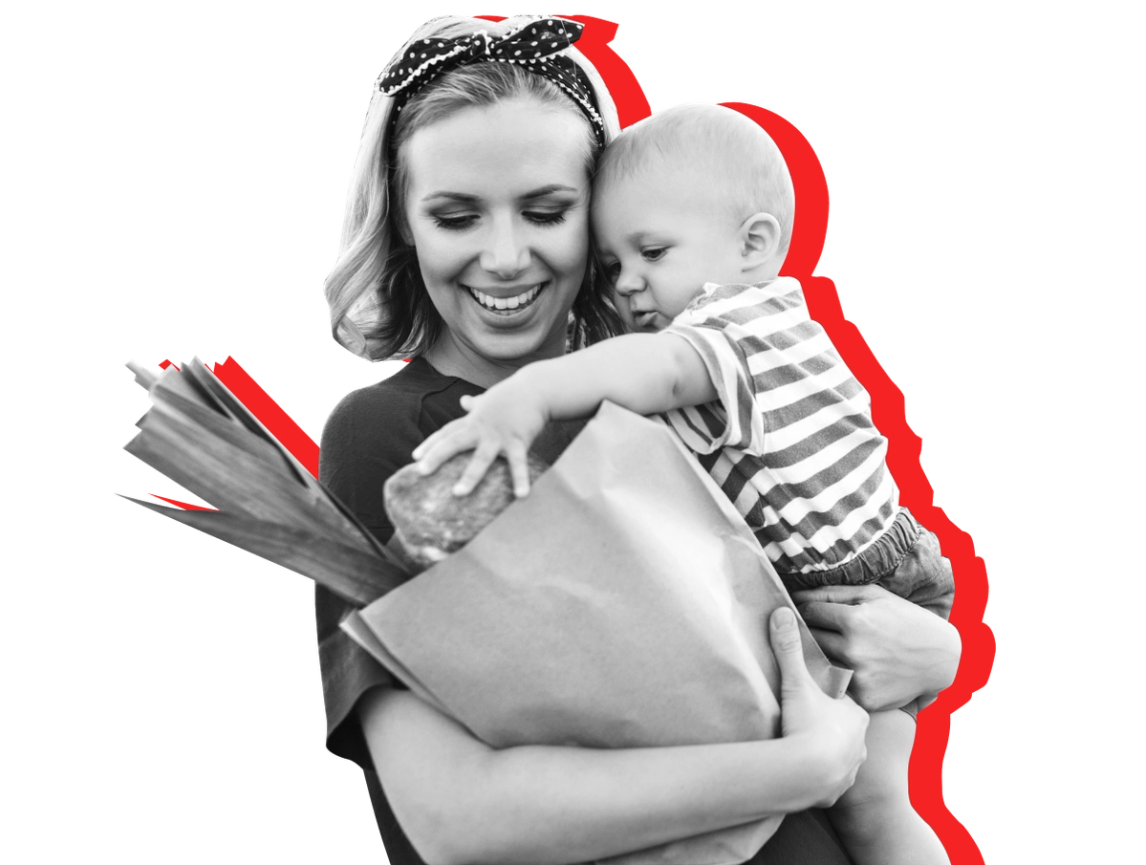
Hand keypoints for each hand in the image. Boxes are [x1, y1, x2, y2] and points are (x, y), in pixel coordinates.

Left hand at [411, 386, 547, 497]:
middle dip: (437, 456)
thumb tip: (464, 400)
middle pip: (454, 442)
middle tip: (421, 472)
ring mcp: (499, 435)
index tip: (415, 457)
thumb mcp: (490, 399)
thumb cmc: (513, 395)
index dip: (431, 444)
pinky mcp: (518, 440)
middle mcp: (482, 428)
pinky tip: (520, 496)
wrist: (538, 388)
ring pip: (481, 457)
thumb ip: (476, 403)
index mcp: (474, 420)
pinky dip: (520, 479)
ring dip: (469, 476)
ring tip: (458, 493)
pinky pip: (518, 463)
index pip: (447, 432)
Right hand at [770, 607, 868, 808]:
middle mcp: (860, 740)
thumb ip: (789, 649)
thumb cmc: (807, 725)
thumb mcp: (796, 682)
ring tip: (808, 749)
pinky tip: (811, 772)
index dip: (828, 699)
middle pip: (845, 729)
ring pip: (843, 755)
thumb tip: (782, 613)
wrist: (808, 773)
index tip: (814, 699)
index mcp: (855, 713)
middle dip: (830, 726)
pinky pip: (834, 780)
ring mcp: (852, 766)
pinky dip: (825, 776)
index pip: (844, 702)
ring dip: (829, 752)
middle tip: (808, 722)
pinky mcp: (840, 789)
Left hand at [792, 584, 960, 711]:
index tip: (801, 610)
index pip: (809, 613)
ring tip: (828, 648)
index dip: (802, 609)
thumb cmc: (904, 619)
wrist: (940, 658)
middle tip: (810, 629)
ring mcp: (859, 677)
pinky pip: (837, 685)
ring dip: (818, 655)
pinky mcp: (865, 698)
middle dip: (807, 632)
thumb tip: (797, 594)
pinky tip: (847, 670)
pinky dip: (837, 678)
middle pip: (809, 639)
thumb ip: (833, 592)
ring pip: (819, 664)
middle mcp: (854, 650)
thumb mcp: (873, 595)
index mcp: (855, 620)